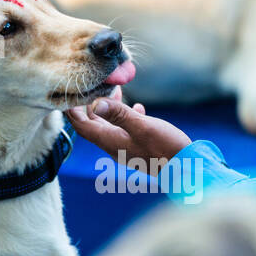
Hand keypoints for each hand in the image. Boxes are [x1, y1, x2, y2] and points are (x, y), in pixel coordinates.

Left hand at [67, 96, 191, 164]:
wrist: (187, 169)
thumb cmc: (165, 148)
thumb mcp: (142, 126)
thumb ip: (119, 114)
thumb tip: (96, 102)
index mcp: (110, 141)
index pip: (82, 125)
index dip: (72, 110)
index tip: (68, 92)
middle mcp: (114, 146)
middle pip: (93, 125)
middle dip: (89, 106)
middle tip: (91, 86)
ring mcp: (127, 148)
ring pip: (110, 126)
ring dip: (109, 109)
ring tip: (114, 92)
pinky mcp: (140, 147)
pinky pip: (127, 130)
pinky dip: (127, 117)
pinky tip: (138, 107)